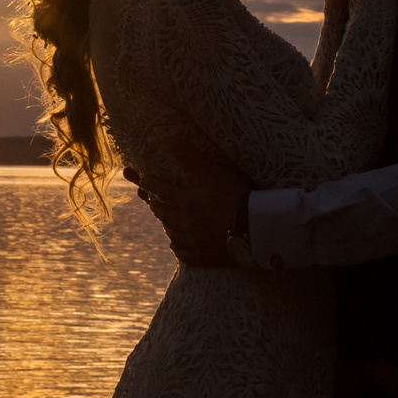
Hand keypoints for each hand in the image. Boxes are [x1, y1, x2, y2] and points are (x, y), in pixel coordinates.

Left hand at [121, 140, 253, 267]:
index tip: (141, 179)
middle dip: (156, 205)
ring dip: (166, 225)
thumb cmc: (236, 197)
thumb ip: (191, 157)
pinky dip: (178, 247)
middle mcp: (186, 223)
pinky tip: (176, 244)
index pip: (160, 190)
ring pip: (172, 233)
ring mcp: (194, 242)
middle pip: (163, 213)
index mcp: (187, 202)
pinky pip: (184, 254)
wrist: (256, 231)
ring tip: (164, 220)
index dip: (149, 183)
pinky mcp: (205, 257)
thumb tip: (167, 139)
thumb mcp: (214, 173)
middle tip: (152, 201)